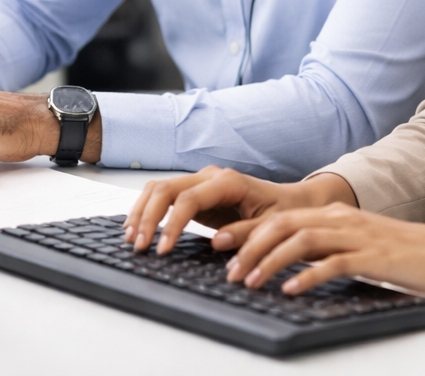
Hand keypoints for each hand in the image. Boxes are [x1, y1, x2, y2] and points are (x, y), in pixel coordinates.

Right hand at [123, 166, 354, 253]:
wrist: (293, 203)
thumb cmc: (285, 214)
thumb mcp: (273, 227)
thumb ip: (248, 234)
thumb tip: (217, 242)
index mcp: (229, 182)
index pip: (188, 199)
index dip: (171, 224)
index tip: (161, 249)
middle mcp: (210, 176)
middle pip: (166, 189)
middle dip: (148, 217)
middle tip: (138, 246)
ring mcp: (201, 182)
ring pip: (159, 189)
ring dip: (142, 212)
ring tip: (132, 239)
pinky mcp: (195, 193)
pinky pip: (164, 197)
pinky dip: (148, 211)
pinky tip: (139, 230)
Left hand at [223, 204, 424, 296]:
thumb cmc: (402, 254)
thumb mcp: (357, 245)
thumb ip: (326, 248)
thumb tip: (288, 265)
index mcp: (334, 215)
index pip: (280, 217)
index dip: (247, 230)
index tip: (219, 244)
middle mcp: (341, 219)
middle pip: (283, 225)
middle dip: (250, 246)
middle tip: (229, 270)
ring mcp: (357, 235)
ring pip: (301, 241)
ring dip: (270, 261)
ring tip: (250, 281)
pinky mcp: (372, 256)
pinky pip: (333, 263)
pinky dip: (307, 276)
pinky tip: (290, 290)